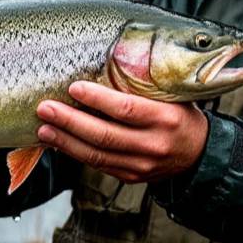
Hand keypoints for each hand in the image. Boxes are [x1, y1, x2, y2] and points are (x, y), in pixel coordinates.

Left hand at [36, 81, 208, 182]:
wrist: (198, 153)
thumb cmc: (180, 115)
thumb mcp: (171, 95)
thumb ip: (142, 86)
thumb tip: (102, 66)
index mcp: (165, 118)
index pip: (125, 109)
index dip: (97, 99)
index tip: (74, 88)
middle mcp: (153, 145)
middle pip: (104, 135)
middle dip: (70, 121)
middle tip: (45, 108)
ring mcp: (141, 165)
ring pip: (97, 155)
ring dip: (65, 141)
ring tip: (43, 129)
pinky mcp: (130, 177)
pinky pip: (98, 165)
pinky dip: (76, 153)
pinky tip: (59, 142)